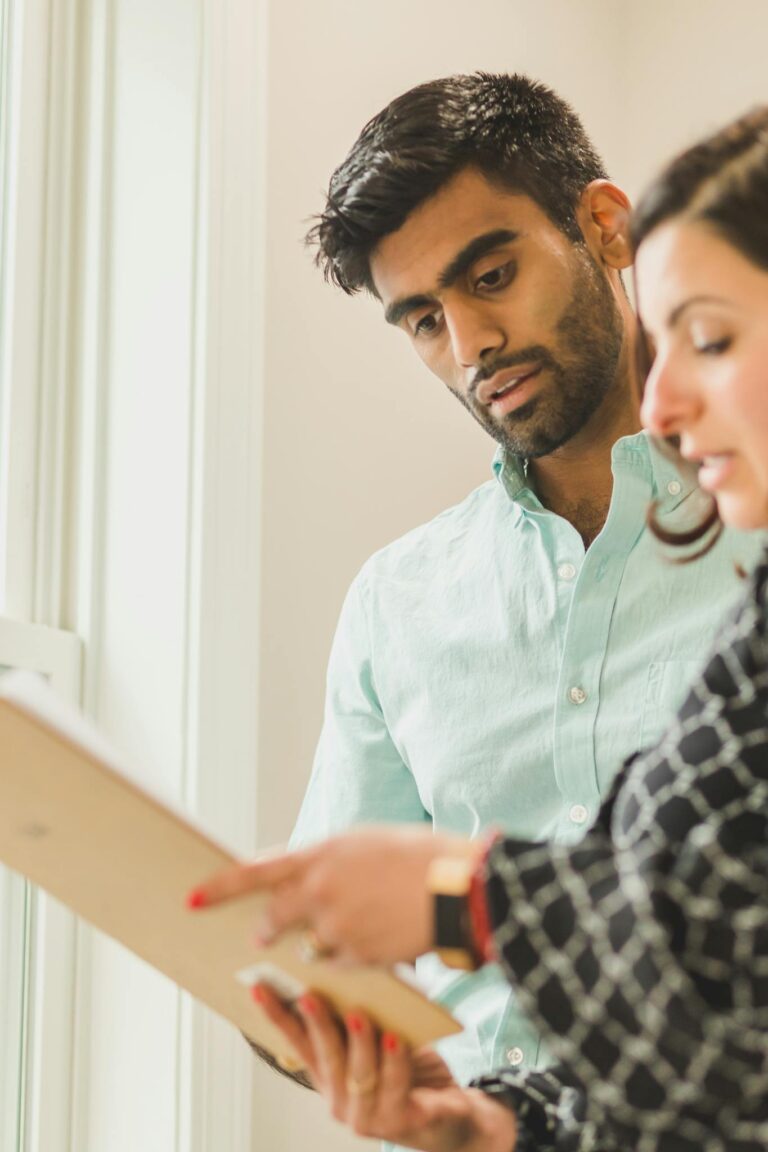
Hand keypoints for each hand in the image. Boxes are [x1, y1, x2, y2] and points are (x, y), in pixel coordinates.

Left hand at [187, 825, 479, 964]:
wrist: (458, 887)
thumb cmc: (415, 855)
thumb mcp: (362, 843)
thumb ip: (324, 860)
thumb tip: (296, 876)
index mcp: (319, 855)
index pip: (254, 872)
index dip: (219, 887)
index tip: (190, 899)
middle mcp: (319, 891)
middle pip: (273, 918)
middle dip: (267, 929)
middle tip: (265, 934)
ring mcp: (336, 928)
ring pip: (309, 943)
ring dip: (322, 938)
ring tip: (361, 920)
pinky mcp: (356, 957)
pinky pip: (338, 962)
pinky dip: (349, 954)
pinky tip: (378, 936)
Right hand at [252, 984, 516, 1151]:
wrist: (451, 1113)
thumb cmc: (410, 1069)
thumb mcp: (381, 1036)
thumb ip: (361, 1015)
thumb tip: (349, 967)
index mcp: (330, 1075)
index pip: (297, 1043)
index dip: (277, 1017)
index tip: (258, 988)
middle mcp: (340, 1099)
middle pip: (324, 1057)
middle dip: (317, 1024)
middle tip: (309, 995)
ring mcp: (367, 1116)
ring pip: (358, 1073)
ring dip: (359, 1042)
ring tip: (360, 1014)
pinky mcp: (398, 1123)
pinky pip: (394, 1087)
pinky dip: (395, 1062)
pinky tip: (396, 1039)